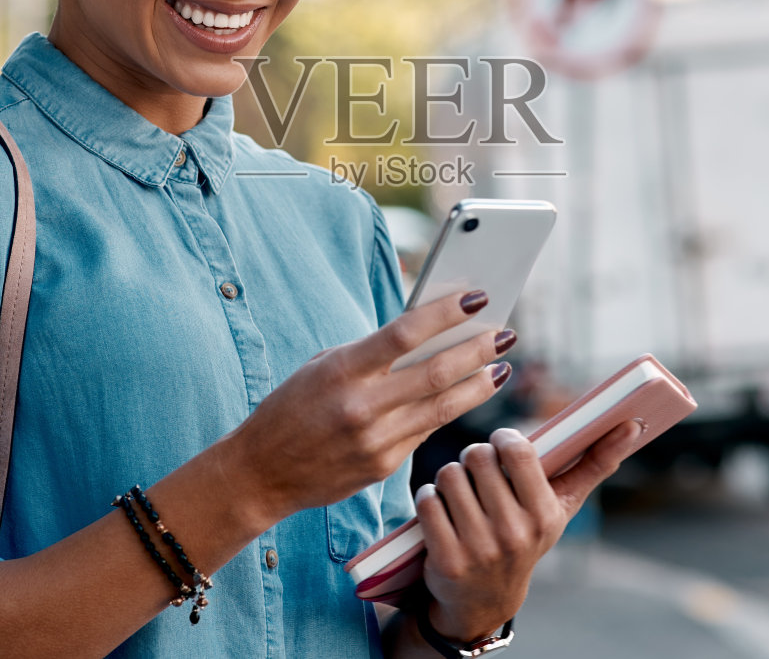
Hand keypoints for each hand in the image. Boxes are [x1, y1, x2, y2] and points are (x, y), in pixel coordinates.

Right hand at [223, 290, 513, 528]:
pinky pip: (425, 432)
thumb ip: (372, 352)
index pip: (405, 333)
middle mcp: (361, 406)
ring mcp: (374, 440)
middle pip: (436, 372)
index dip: (446, 313)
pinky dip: (450, 411)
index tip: (478, 297)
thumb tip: (428, 332)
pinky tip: (468, 395)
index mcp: (342, 370)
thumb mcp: (324, 366)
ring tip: (501, 366)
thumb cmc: (294, 405)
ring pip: (443, 408)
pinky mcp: (382, 466)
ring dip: (479, 385)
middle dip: (478, 349)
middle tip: (506, 334)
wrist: (262, 472)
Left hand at [415, 420, 640, 641]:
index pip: (518, 451)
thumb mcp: (561, 505)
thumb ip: (595, 463)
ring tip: (462, 494)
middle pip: (477, 456)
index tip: (502, 445)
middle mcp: (514, 533)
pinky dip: (431, 499)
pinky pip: (428, 500)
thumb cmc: (527, 534)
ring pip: (449, 474)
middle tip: (479, 473)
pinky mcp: (447, 559)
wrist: (485, 598)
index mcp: (545, 514)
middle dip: (474, 458)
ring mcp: (479, 548)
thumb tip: (633, 425)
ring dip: (450, 478)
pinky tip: (443, 512)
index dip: (503, 438)